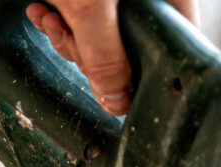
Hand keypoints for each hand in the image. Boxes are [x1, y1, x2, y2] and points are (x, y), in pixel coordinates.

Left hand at [25, 0, 199, 115]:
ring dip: (70, 38)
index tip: (124, 96)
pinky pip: (81, 18)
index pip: (177, 45)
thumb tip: (116, 101)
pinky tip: (43, 12)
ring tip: (53, 21)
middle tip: (75, 44)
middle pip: (133, 47)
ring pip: (102, 37)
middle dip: (94, 55)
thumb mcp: (91, 6)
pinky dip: (59, 21)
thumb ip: (104, 55)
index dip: (152, 76)